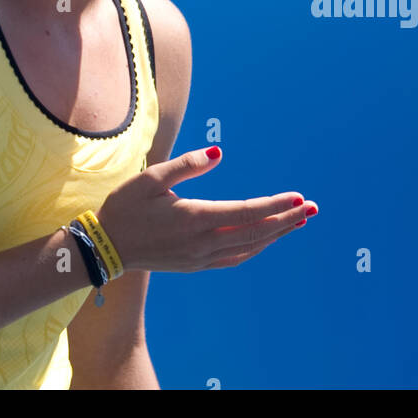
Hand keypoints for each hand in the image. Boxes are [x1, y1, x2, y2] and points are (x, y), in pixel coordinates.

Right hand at [96, 146, 316, 271]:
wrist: (104, 247)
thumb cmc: (125, 206)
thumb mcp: (151, 178)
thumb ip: (187, 165)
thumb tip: (220, 152)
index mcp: (195, 218)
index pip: (248, 212)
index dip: (276, 205)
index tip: (300, 197)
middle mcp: (202, 242)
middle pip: (256, 232)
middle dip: (288, 219)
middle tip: (313, 208)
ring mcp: (200, 257)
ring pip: (249, 247)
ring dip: (276, 234)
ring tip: (298, 221)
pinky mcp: (195, 265)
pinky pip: (235, 258)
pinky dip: (256, 248)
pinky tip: (267, 240)